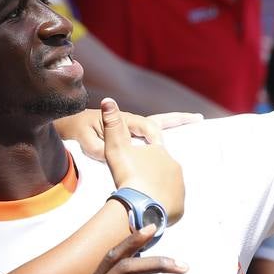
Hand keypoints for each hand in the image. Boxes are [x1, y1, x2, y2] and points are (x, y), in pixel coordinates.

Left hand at [54, 106, 203, 159]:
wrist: (75, 126)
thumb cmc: (81, 131)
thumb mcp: (87, 141)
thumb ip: (98, 148)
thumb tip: (110, 154)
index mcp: (125, 121)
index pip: (147, 126)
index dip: (155, 136)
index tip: (159, 146)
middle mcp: (132, 123)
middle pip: (160, 121)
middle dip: (178, 119)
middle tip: (198, 118)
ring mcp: (133, 130)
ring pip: (158, 128)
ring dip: (174, 127)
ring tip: (193, 128)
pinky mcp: (132, 138)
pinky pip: (151, 139)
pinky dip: (165, 137)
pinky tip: (172, 149)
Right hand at [98, 98, 184, 223]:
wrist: (140, 207)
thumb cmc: (128, 175)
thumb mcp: (115, 147)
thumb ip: (112, 124)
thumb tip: (108, 100)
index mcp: (160, 150)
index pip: (154, 144)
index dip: (146, 149)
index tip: (159, 145)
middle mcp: (174, 166)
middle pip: (159, 167)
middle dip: (149, 172)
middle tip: (134, 182)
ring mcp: (179, 187)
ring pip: (166, 185)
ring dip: (155, 188)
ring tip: (139, 197)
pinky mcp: (179, 206)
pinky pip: (170, 204)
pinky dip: (160, 205)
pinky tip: (148, 209)